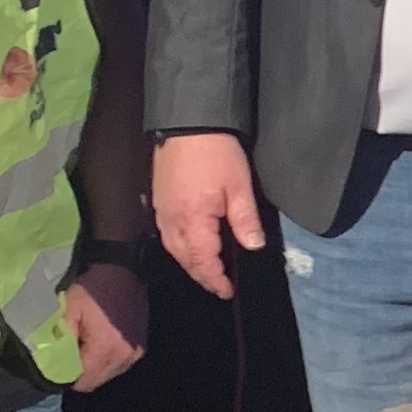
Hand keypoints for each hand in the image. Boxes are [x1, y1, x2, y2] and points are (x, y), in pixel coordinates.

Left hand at [64, 262, 148, 389]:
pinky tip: (99, 343)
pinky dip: (106, 360)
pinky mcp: (141, 348)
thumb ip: (57, 338)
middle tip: (68, 352)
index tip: (56, 361)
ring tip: (84, 346)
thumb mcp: (68, 309)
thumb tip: (49, 362)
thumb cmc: (92, 287)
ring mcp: (136, 354)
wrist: (122, 269)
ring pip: (107, 375)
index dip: (65, 375)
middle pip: (95, 382)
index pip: (81, 381)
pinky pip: (118, 365)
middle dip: (79, 373)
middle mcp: (125, 358)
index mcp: (106, 350)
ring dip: (93, 367)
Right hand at [151, 131, 267, 296]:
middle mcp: (171, 221)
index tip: (228, 290)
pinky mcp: (158, 199)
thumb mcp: (239, 186)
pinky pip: (167, 233)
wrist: (187, 120)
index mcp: (193, 221)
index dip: (216, 279)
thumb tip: (254, 246)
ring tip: (207, 268)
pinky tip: (191, 243)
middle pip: (185, 259)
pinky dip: (180, 246)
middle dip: (202, 274)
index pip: (203, 262)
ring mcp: (161, 210)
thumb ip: (245, 220)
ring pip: (173, 248)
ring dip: (190, 262)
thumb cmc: (216, 151)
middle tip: (219, 284)